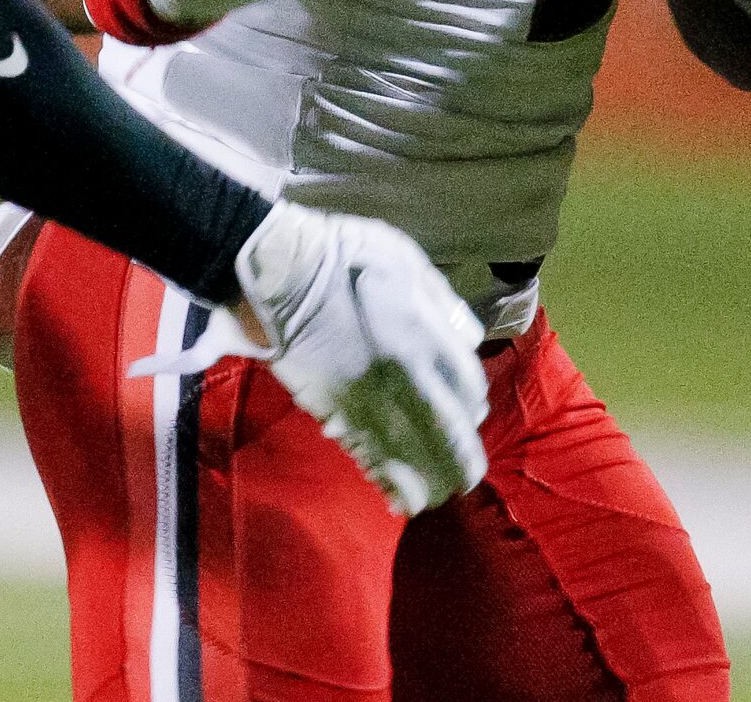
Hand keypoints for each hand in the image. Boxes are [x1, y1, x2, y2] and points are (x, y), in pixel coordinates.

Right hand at [225, 201, 490, 514]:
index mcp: (423, 334)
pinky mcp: (331, 409)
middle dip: (459, 461)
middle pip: (446, 433)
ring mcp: (366, 396)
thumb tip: (466, 337)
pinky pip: (365, 454)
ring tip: (434, 497)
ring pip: (407, 453)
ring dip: (426, 480)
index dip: (473, 406)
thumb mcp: (405, 258)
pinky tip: (396, 497)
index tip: (473, 415)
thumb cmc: (342, 253)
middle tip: (465, 479)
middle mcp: (403, 375)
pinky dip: (384, 479)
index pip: (466, 386)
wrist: (276, 267)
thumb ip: (440, 301)